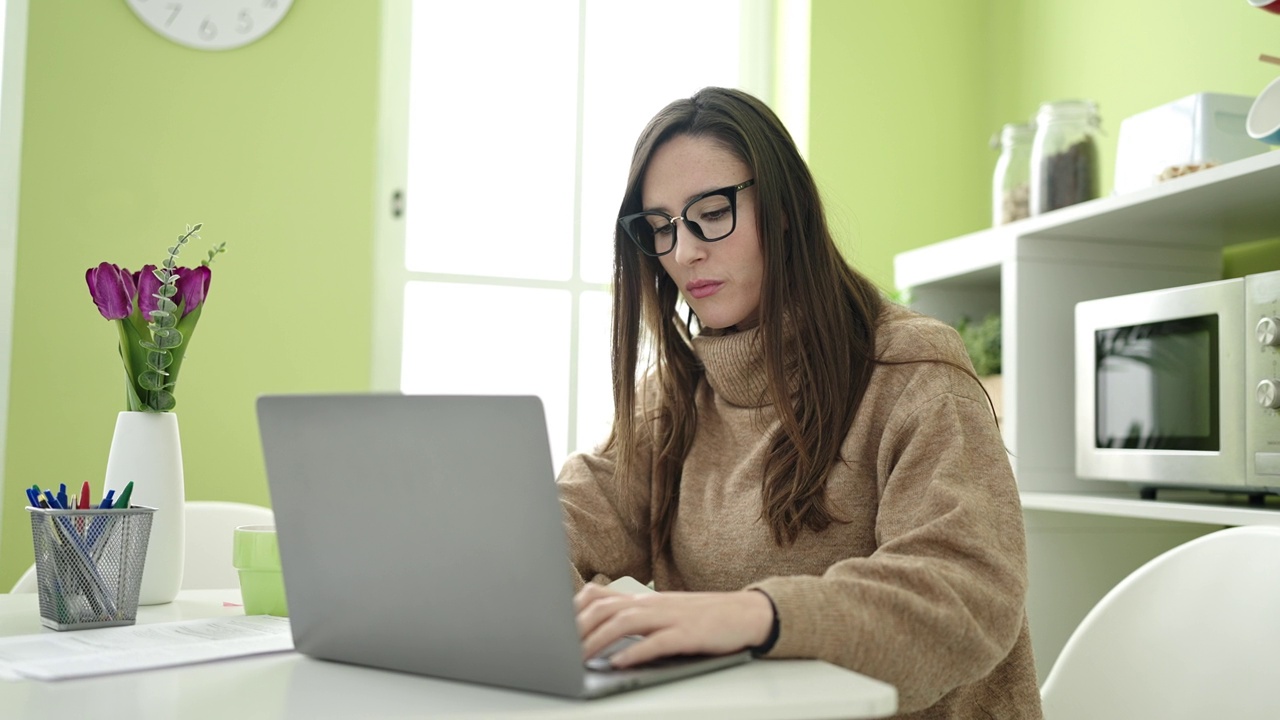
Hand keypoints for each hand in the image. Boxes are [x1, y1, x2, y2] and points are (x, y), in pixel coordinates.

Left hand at [574, 583, 773, 667]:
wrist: (744, 613)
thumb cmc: (700, 617)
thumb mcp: (662, 612)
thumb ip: (634, 618)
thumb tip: (600, 631)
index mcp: (644, 599)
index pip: (598, 596)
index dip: (572, 610)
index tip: (553, 628)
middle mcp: (652, 604)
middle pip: (605, 609)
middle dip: (578, 629)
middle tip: (559, 649)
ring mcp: (670, 617)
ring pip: (625, 623)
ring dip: (599, 640)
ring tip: (580, 657)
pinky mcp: (687, 634)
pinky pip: (657, 642)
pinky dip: (635, 652)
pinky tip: (619, 663)